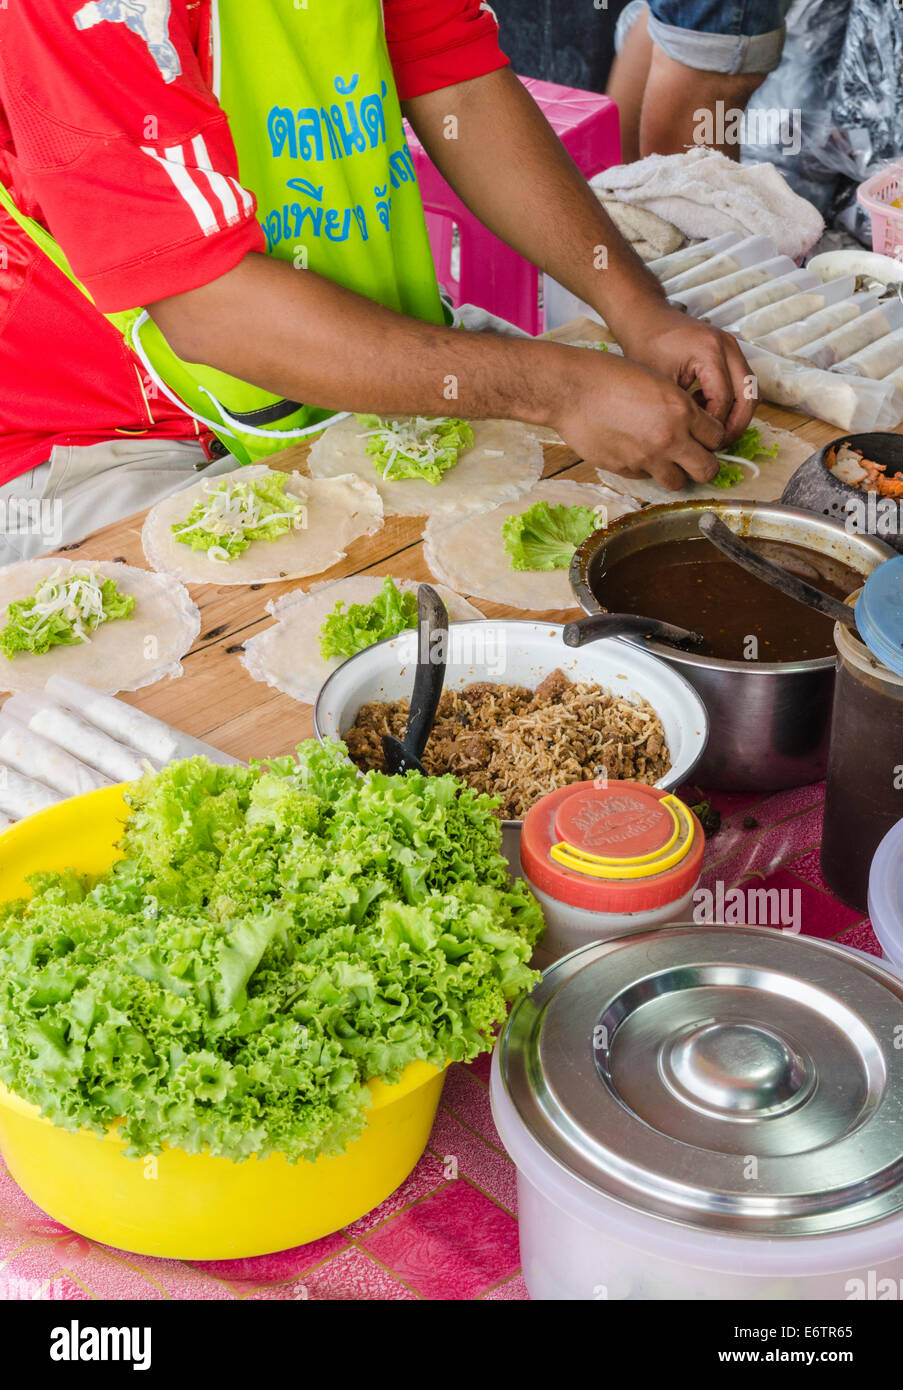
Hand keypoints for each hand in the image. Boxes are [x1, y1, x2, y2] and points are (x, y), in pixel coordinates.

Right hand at [547, 346, 725, 490]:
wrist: (571, 390)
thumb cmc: (609, 376)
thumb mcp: (656, 381)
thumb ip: (679, 407)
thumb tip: (692, 428)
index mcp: (682, 410)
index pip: (718, 437)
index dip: (713, 438)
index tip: (705, 437)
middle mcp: (670, 438)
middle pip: (708, 470)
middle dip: (704, 465)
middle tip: (695, 457)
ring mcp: (647, 458)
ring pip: (678, 482)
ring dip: (676, 472)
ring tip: (664, 458)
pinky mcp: (625, 469)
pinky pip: (647, 478)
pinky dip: (646, 470)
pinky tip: (635, 451)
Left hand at [614, 300, 755, 443]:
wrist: (646, 319)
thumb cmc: (646, 347)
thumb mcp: (658, 383)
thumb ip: (680, 409)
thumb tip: (697, 440)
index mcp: (709, 350)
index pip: (724, 400)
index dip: (714, 426)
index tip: (699, 441)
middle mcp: (728, 345)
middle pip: (749, 396)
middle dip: (736, 425)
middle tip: (717, 444)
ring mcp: (733, 346)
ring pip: (751, 391)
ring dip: (737, 415)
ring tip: (712, 430)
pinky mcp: (732, 351)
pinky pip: (743, 383)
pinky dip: (732, 402)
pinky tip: (706, 410)